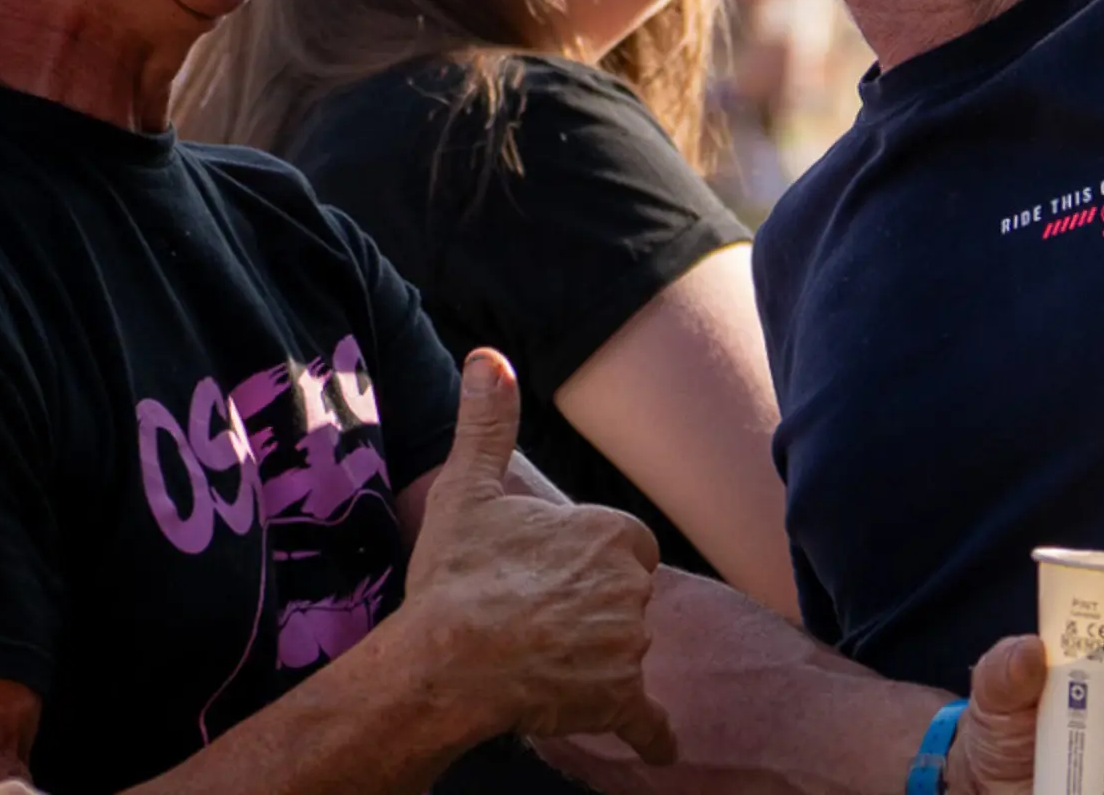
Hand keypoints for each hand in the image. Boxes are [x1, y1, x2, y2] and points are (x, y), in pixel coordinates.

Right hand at [399, 352, 672, 762]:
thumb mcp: (469, 489)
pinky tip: (658, 746)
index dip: (589, 560)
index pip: (624, 545)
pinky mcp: (618, 699)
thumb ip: (488, 423)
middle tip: (537, 618)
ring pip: (626, 651)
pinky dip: (652, 734)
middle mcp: (631, 588)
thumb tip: (488, 358)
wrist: (445, 661)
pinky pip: (647, 721)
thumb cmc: (457, 576)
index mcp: (610, 533)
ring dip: (599, 660)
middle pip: (627, 598)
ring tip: (543, 661)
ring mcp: (627, 647)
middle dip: (594, 609)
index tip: (550, 573)